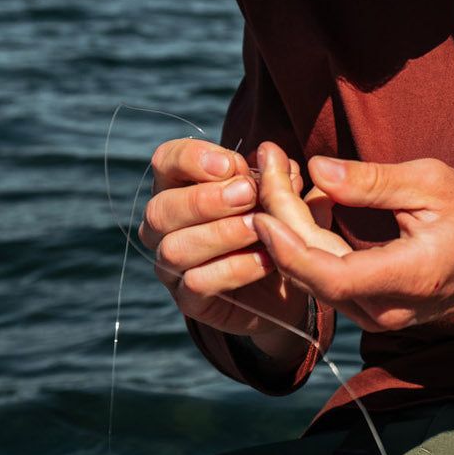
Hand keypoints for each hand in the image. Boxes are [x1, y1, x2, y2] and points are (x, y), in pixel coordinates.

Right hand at [138, 138, 333, 347]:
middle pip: (160, 208)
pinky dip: (234, 268)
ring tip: (259, 227)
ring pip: (174, 247)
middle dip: (205, 200)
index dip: (192, 159)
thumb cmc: (278, 225)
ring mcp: (171, 265)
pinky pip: (197, 282)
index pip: (165, 161)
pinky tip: (266, 259)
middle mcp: (165, 226)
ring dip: (220, 234)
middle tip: (248, 194)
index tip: (232, 164)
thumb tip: (273, 155)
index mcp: (179, 186)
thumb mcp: (285, 195)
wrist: (292, 280)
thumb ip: (278, 176)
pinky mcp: (188, 299)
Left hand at [252, 155, 453, 332]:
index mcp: (408, 277)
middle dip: (280, 217)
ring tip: (276, 175)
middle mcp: (385, 309)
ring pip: (311, 276)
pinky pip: (323, 278)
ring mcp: (374, 316)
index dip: (288, 247)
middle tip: (267, 163)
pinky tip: (298, 202)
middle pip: (312, 271)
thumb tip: (319, 171)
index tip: (262, 208)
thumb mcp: (434, 185)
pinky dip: (304, 241)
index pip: (331, 276)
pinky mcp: (367, 310)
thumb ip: (374, 182)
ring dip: (287, 228)